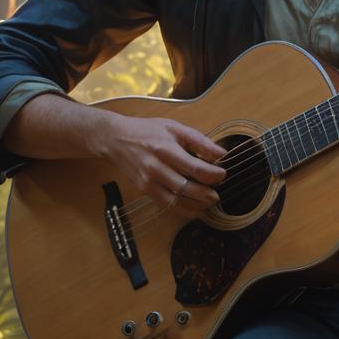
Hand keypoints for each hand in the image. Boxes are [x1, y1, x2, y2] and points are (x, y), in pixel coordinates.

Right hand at [98, 114, 226, 216]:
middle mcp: (156, 167)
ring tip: (208, 204)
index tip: (222, 174)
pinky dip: (182, 210)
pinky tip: (194, 209)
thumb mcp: (175, 127)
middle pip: (186, 188)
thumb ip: (199, 141)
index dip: (212, 175)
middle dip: (206, 194)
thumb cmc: (148, 131)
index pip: (194, 167)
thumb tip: (221, 154)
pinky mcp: (144, 190)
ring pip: (176, 201)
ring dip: (195, 206)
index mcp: (166, 149)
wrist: (115, 138)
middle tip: (217, 195)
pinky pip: (165, 205)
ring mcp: (148, 181)